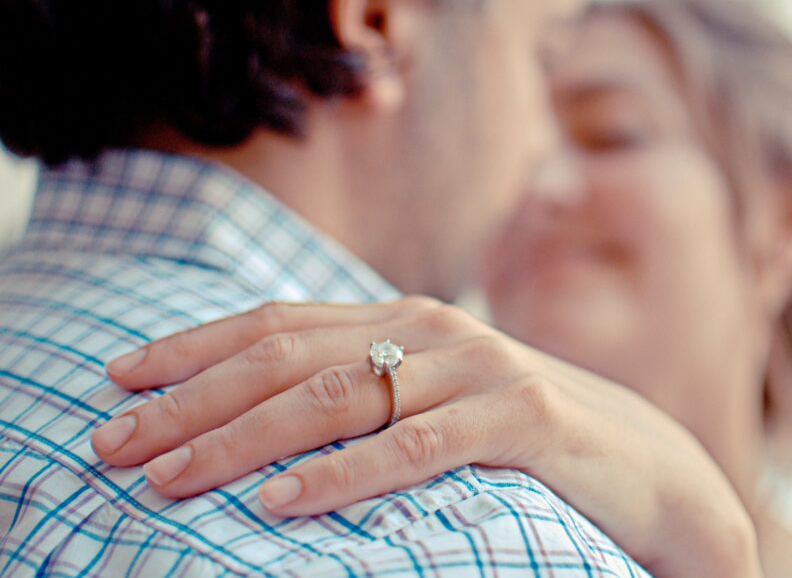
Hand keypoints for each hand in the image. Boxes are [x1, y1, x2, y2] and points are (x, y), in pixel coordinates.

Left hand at [92, 299, 760, 576]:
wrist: (648, 463)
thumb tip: (262, 415)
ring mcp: (479, 368)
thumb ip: (369, 389)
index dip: (194, 346)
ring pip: (340, 397)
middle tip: (112, 443)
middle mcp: (433, 329)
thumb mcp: (435, 403)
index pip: (278, 321)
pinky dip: (343, 474)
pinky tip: (281, 503)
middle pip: (290, 356)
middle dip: (192, 400)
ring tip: (169, 478)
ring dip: (243, 439)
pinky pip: (416, 447)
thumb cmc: (525, 437)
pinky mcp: (522, 415)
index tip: (118, 377)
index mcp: (405, 320)